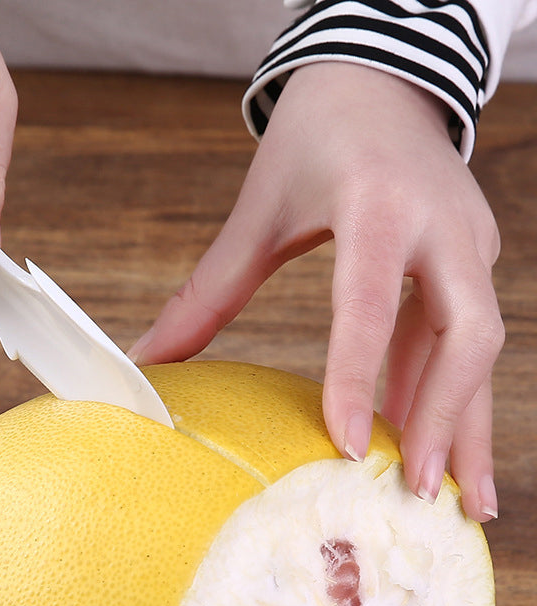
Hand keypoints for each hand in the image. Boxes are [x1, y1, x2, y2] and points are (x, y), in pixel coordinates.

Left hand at [130, 62, 503, 522]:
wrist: (380, 82)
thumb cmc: (316, 138)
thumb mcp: (260, 208)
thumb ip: (210, 288)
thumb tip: (150, 357)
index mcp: (378, 205)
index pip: (372, 304)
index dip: (359, 377)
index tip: (345, 445)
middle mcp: (441, 227)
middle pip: (466, 336)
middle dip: (444, 420)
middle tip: (418, 495)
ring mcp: (469, 243)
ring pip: (479, 347)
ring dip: (466, 424)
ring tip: (459, 500)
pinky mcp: (473, 258)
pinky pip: (465, 336)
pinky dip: (449, 392)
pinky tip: (431, 442)